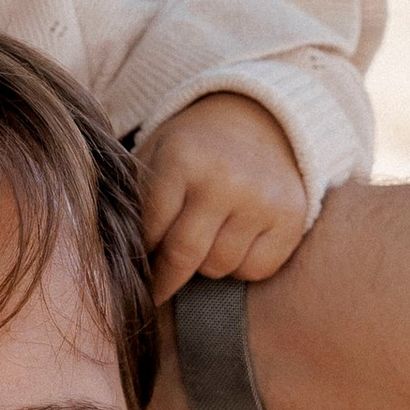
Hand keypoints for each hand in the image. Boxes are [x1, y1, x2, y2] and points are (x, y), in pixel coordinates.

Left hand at [135, 92, 310, 297]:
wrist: (260, 118)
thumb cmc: (196, 145)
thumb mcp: (156, 153)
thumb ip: (136, 196)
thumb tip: (117, 255)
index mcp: (182, 160)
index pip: (151, 231)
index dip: (141, 256)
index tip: (134, 272)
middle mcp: (224, 180)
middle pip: (185, 257)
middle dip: (165, 280)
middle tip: (156, 291)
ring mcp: (262, 200)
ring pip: (220, 267)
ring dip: (205, 267)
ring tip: (202, 246)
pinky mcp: (292, 217)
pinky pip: (256, 269)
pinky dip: (241, 267)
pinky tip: (234, 244)